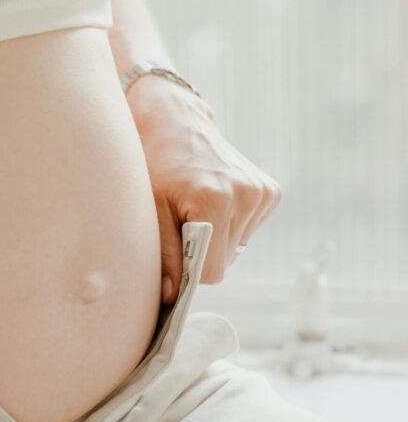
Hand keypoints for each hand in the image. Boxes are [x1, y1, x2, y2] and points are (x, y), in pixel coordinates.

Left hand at [128, 79, 282, 304]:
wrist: (175, 125)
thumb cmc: (154, 167)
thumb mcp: (150, 210)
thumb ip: (163, 254)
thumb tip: (172, 296)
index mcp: (215, 200)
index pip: (211, 271)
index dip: (189, 270)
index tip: (174, 256)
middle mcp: (246, 195)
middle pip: (224, 261)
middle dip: (201, 253)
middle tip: (180, 224)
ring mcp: (262, 192)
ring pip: (236, 249)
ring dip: (214, 239)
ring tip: (195, 209)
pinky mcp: (270, 191)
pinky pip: (247, 231)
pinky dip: (228, 225)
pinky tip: (213, 202)